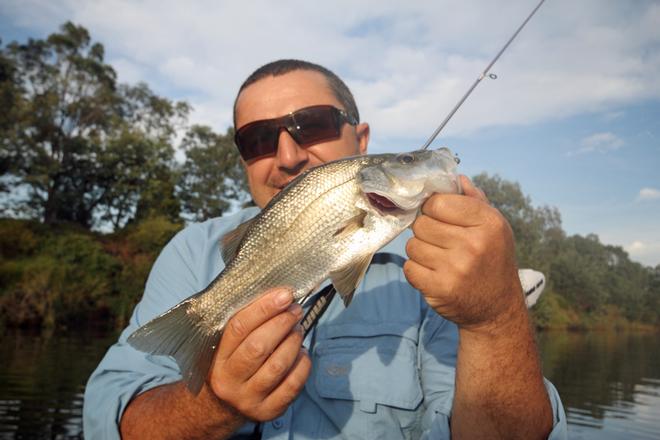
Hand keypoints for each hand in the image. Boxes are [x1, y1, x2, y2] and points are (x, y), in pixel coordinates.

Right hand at [207, 288, 310, 421]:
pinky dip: (302, 364)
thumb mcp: (225, 345)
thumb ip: (244, 322)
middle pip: (258, 347)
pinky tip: (302, 353)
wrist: (222, 406)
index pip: (238, 328)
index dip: (264, 308)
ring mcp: (248, 399)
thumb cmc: (230, 363)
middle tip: (295, 310)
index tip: (284, 294)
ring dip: (293, 341)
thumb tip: (276, 294)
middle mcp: (229, 381)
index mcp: (215, 358)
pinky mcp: (268, 412)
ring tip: (298, 329)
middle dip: (282, 323)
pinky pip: (293, 385)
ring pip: (278, 365)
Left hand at [404, 175, 523, 330]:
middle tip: (441, 242)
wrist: (497, 309)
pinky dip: (417, 271)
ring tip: (439, 259)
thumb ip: (474, 200)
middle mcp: (473, 244)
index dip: (434, 209)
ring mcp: (456, 268)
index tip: (440, 218)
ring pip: (412, 245)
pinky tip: (434, 274)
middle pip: (422, 223)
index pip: (438, 202)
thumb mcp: (494, 226)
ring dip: (420, 251)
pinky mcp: (440, 289)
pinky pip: (409, 268)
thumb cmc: (492, 260)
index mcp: (488, 223)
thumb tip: (455, 176)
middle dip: (426, 231)